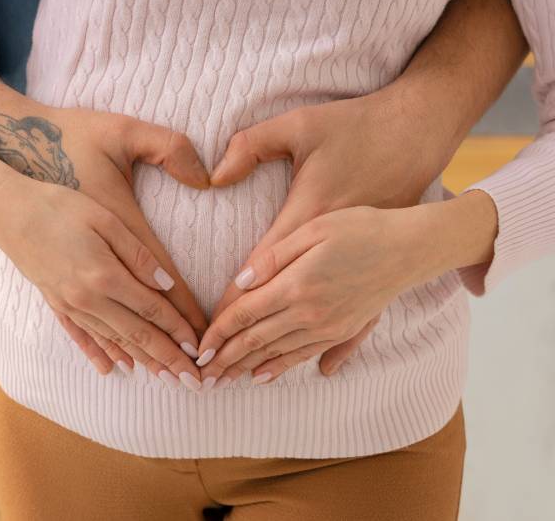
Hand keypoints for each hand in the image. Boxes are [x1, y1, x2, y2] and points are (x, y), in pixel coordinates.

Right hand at [0, 98, 211, 388]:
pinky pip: (82, 337)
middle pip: (137, 335)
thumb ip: (138, 254)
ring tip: (166, 378)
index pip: (152, 310)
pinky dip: (100, 354)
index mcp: (105, 276)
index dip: (178, 330)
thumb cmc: (60, 206)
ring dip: (143, 360)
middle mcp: (88, 299)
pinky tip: (113, 369)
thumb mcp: (105, 219)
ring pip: (113, 341)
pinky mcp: (56, 303)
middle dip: (168, 359)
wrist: (7, 211)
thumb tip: (167, 284)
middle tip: (193, 380)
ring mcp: (70, 305)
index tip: (199, 348)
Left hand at [197, 206, 424, 385]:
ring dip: (246, 368)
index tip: (199, 348)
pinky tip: (263, 377)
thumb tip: (240, 282)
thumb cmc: (360, 229)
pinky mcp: (343, 331)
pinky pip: (304, 356)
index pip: (245, 314)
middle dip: (225, 359)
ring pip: (277, 353)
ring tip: (223, 380)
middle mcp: (310, 313)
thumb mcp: (313, 230)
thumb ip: (273, 257)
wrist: (410, 249)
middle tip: (201, 375)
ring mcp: (328, 326)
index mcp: (297, 284)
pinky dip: (280, 367)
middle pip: (255, 340)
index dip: (218, 332)